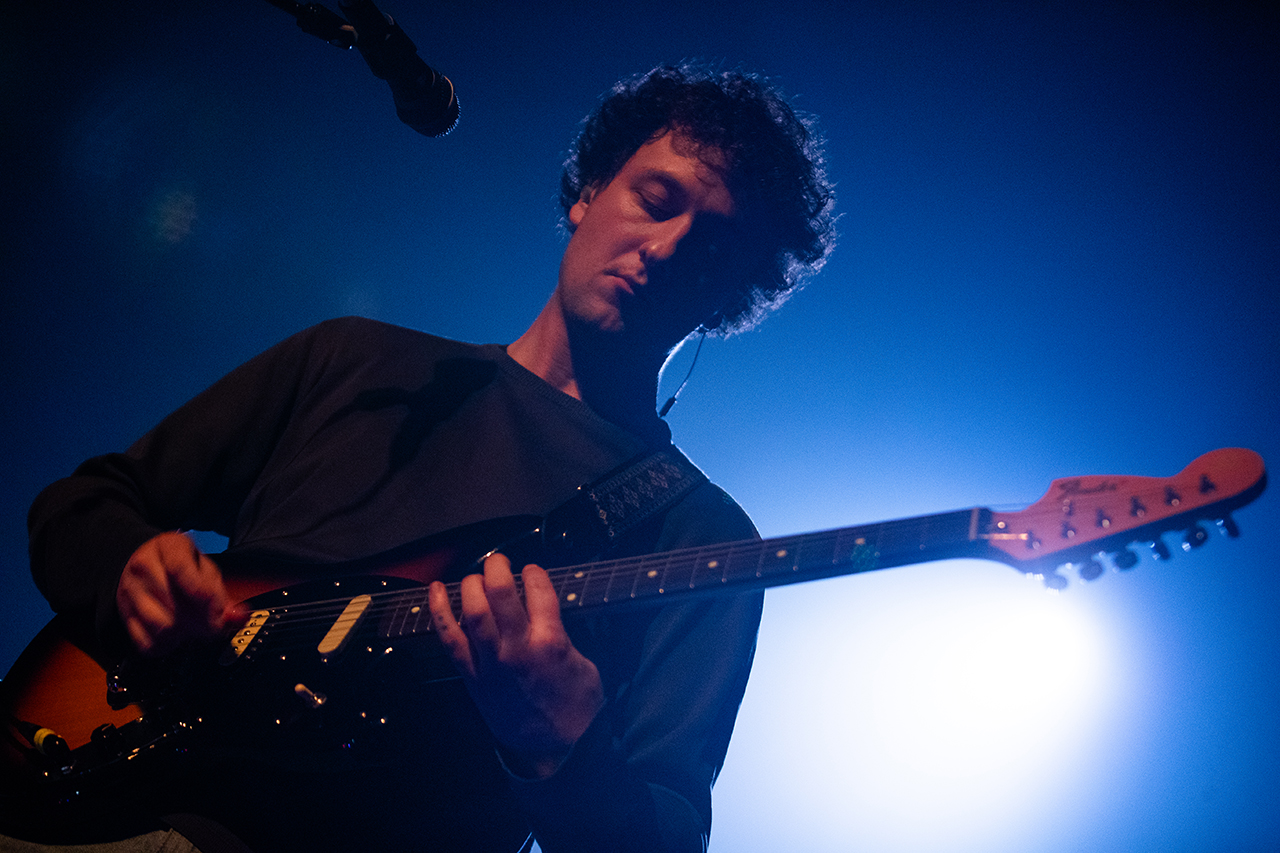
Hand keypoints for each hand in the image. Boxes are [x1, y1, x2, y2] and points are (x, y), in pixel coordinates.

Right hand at [116, 531, 241, 656]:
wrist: (142, 564)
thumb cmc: (181, 567)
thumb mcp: (204, 569)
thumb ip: (222, 593)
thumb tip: (241, 616)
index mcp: (168, 546)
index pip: (180, 569)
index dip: (203, 594)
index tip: (218, 611)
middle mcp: (143, 566)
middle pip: (173, 603)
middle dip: (201, 621)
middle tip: (214, 625)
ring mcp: (130, 591)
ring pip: (161, 626)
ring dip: (184, 635)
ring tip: (195, 629)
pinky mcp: (125, 615)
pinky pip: (146, 643)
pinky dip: (166, 646)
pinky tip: (176, 636)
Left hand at [428, 553, 604, 777]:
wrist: (550, 748)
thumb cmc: (573, 708)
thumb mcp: (586, 666)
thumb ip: (568, 635)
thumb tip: (551, 614)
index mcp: (550, 642)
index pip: (539, 591)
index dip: (534, 573)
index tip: (531, 570)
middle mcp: (517, 648)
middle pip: (500, 594)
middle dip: (498, 568)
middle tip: (499, 561)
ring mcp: (491, 662)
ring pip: (474, 611)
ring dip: (472, 585)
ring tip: (476, 576)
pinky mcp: (472, 675)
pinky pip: (449, 638)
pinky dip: (439, 611)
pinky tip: (436, 589)